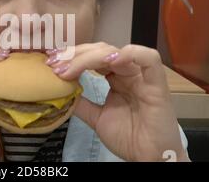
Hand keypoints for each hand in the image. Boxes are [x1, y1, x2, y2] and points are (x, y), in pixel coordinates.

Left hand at [46, 43, 188, 161]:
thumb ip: (81, 103)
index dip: (72, 56)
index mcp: (116, 78)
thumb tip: (60, 90)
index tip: (51, 63)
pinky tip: (109, 61)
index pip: (92, 57)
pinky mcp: (157, 84)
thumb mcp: (96, 118)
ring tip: (71, 67)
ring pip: (116, 52)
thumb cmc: (129, 138)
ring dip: (90, 56)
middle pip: (100, 50)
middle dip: (75, 55)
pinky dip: (130, 54)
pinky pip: (149, 59)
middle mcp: (128, 72)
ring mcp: (142, 76)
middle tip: (55, 64)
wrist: (150, 158)